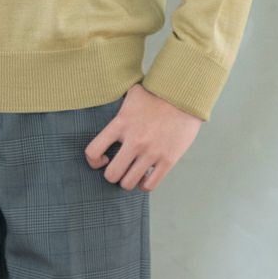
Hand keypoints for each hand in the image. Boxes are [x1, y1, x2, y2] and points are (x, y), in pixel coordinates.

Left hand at [84, 83, 202, 190]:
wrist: (184, 95)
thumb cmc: (156, 93)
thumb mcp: (130, 95)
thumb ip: (118, 108)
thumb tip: (104, 104)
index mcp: (121, 123)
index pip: (93, 151)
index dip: (93, 161)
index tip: (102, 159)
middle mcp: (134, 140)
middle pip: (111, 175)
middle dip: (112, 175)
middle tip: (119, 169)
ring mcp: (152, 152)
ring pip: (129, 183)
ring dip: (128, 181)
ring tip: (132, 173)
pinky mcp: (168, 159)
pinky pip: (150, 185)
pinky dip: (144, 185)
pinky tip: (145, 177)